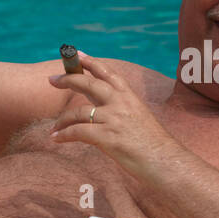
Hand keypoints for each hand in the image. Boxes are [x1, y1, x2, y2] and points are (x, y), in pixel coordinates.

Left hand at [47, 50, 179, 178]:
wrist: (166, 162)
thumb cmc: (152, 145)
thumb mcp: (138, 119)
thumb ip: (120, 111)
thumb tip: (98, 111)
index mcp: (130, 97)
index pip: (108, 74)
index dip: (91, 62)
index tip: (78, 55)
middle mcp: (121, 103)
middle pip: (89, 83)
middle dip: (68, 79)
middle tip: (52, 79)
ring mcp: (114, 119)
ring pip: (78, 111)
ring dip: (62, 120)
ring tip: (53, 128)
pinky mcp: (108, 137)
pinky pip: (77, 131)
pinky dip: (63, 134)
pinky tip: (56, 139)